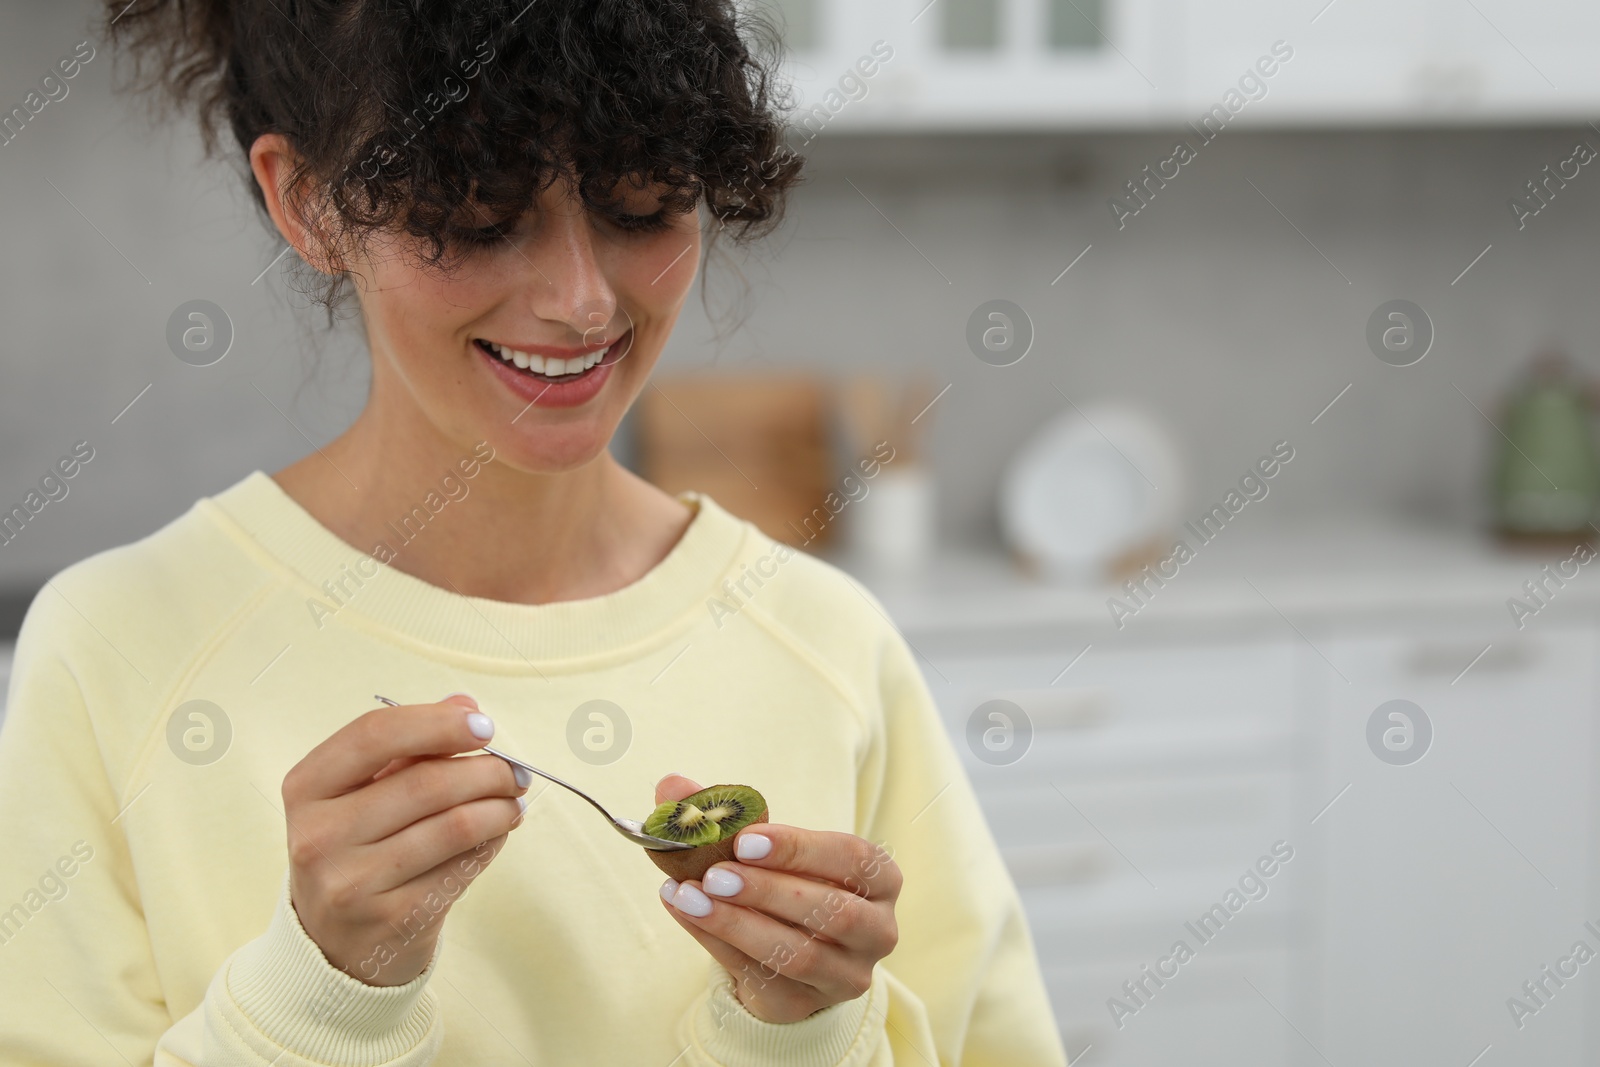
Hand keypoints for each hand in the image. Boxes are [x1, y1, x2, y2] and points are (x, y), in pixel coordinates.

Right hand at [282, 694, 528, 985]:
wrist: (333, 946)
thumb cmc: (355, 850)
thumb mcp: (361, 793)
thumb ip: (410, 744)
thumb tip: (464, 705)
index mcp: (307, 789)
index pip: (373, 735)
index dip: (436, 723)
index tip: (483, 726)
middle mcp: (320, 836)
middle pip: (425, 783)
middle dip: (486, 771)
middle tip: (515, 771)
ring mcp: (353, 883)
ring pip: (454, 826)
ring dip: (499, 807)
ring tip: (513, 800)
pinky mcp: (393, 919)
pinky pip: (463, 866)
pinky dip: (491, 842)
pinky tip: (498, 832)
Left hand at [654, 774, 900, 1022]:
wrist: (787, 951)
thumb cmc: (787, 882)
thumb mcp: (772, 846)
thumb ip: (729, 813)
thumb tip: (672, 785)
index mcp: (881, 880)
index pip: (853, 859)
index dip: (800, 849)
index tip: (746, 840)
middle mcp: (877, 932)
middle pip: (831, 912)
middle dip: (767, 890)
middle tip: (715, 873)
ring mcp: (845, 976)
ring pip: (797, 954)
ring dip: (736, 923)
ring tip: (688, 895)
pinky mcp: (805, 1005)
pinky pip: (760, 976)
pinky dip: (715, 942)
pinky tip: (683, 912)